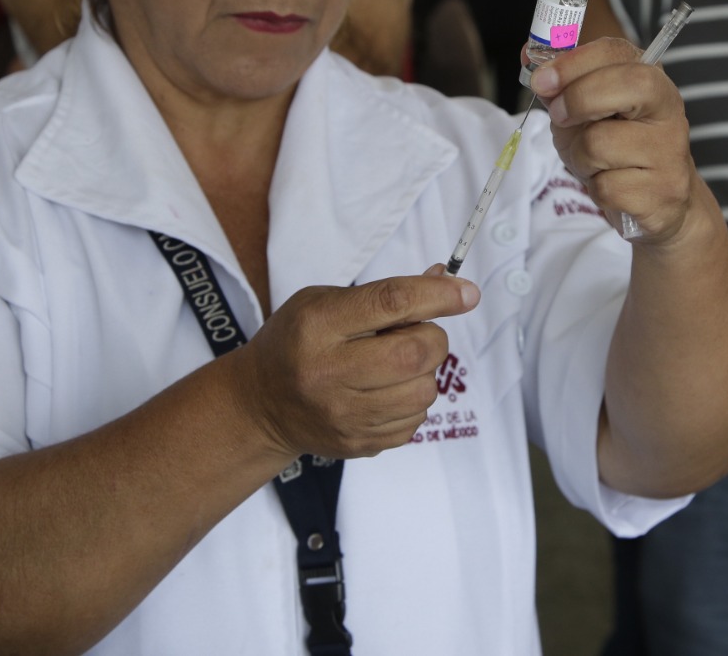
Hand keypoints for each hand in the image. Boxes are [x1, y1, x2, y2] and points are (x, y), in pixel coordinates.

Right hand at [234, 265, 478, 460]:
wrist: (260, 404)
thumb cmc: (298, 342)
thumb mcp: (326, 302)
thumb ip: (385, 294)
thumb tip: (446, 283)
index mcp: (319, 326)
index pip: (391, 303)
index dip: (437, 296)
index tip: (467, 293)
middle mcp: (328, 373)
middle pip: (415, 353)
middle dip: (432, 337)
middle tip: (416, 333)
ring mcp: (343, 416)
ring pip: (423, 391)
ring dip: (423, 373)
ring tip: (394, 366)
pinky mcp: (358, 444)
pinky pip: (415, 421)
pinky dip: (411, 402)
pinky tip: (384, 392)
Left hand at [529, 38, 697, 244]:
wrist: (658, 200)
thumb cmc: (618, 150)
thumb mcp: (587, 113)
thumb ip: (562, 87)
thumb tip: (530, 57)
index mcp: (650, 80)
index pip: (616, 53)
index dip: (572, 62)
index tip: (542, 79)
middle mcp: (668, 111)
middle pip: (627, 85)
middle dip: (578, 99)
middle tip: (559, 117)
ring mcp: (669, 152)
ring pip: (600, 144)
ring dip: (579, 156)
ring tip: (593, 162)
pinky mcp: (662, 192)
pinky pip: (605, 187)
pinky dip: (595, 189)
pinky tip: (612, 186)